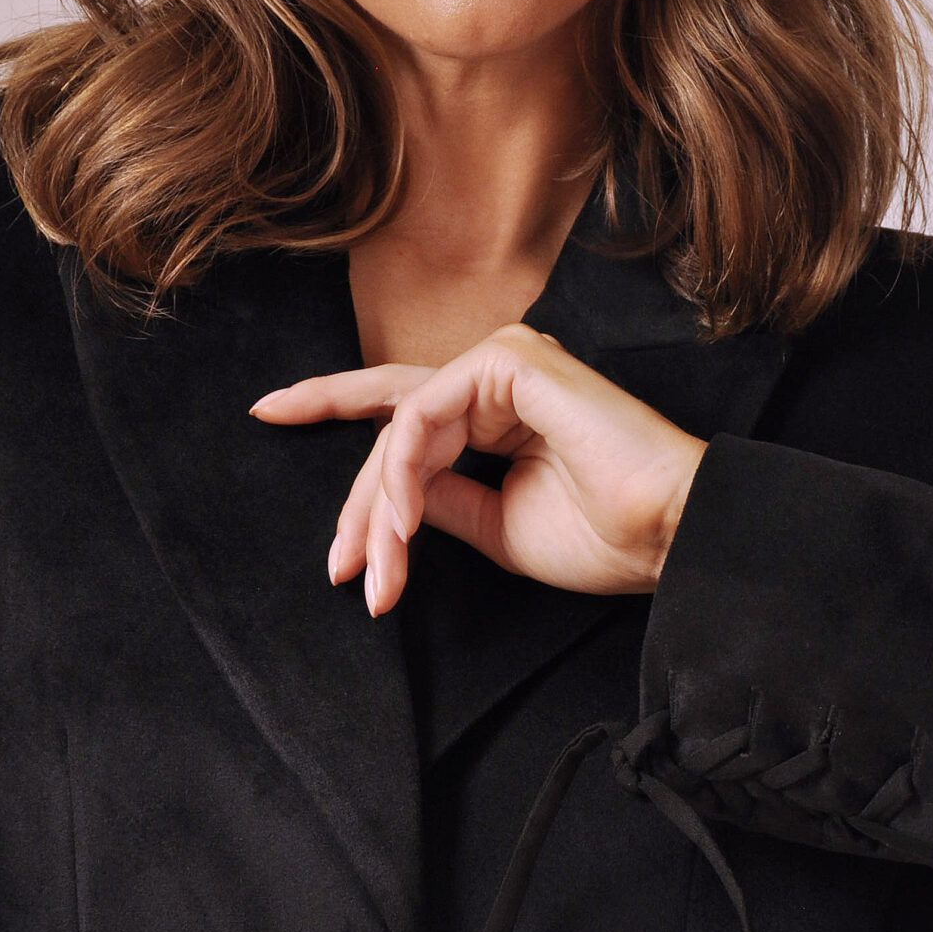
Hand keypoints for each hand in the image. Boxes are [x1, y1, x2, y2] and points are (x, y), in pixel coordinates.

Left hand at [250, 322, 707, 614]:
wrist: (666, 534)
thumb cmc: (603, 537)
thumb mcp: (498, 530)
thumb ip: (443, 503)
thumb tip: (393, 498)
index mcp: (499, 411)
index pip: (401, 407)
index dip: (330, 405)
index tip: (266, 412)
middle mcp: (499, 377)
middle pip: (391, 427)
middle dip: (356, 503)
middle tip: (338, 568)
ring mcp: (504, 362)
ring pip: (401, 430)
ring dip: (381, 508)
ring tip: (381, 571)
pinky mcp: (511, 360)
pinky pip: (425, 415)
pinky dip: (405, 471)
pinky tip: (404, 522)